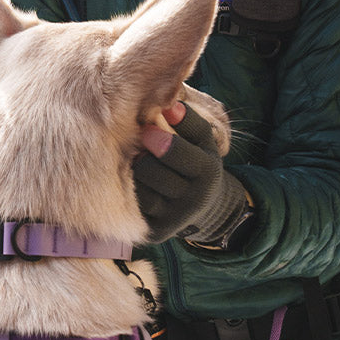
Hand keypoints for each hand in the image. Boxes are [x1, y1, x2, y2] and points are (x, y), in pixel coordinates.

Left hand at [133, 103, 253, 248]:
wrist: (205, 207)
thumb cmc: (197, 162)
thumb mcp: (201, 141)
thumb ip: (188, 121)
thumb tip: (169, 105)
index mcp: (208, 172)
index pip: (175, 151)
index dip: (157, 138)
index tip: (147, 129)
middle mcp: (194, 201)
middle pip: (149, 170)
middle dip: (142, 155)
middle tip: (141, 147)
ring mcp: (174, 220)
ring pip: (138, 188)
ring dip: (135, 172)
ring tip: (140, 163)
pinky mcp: (157, 234)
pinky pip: (133, 207)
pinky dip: (131, 191)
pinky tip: (136, 183)